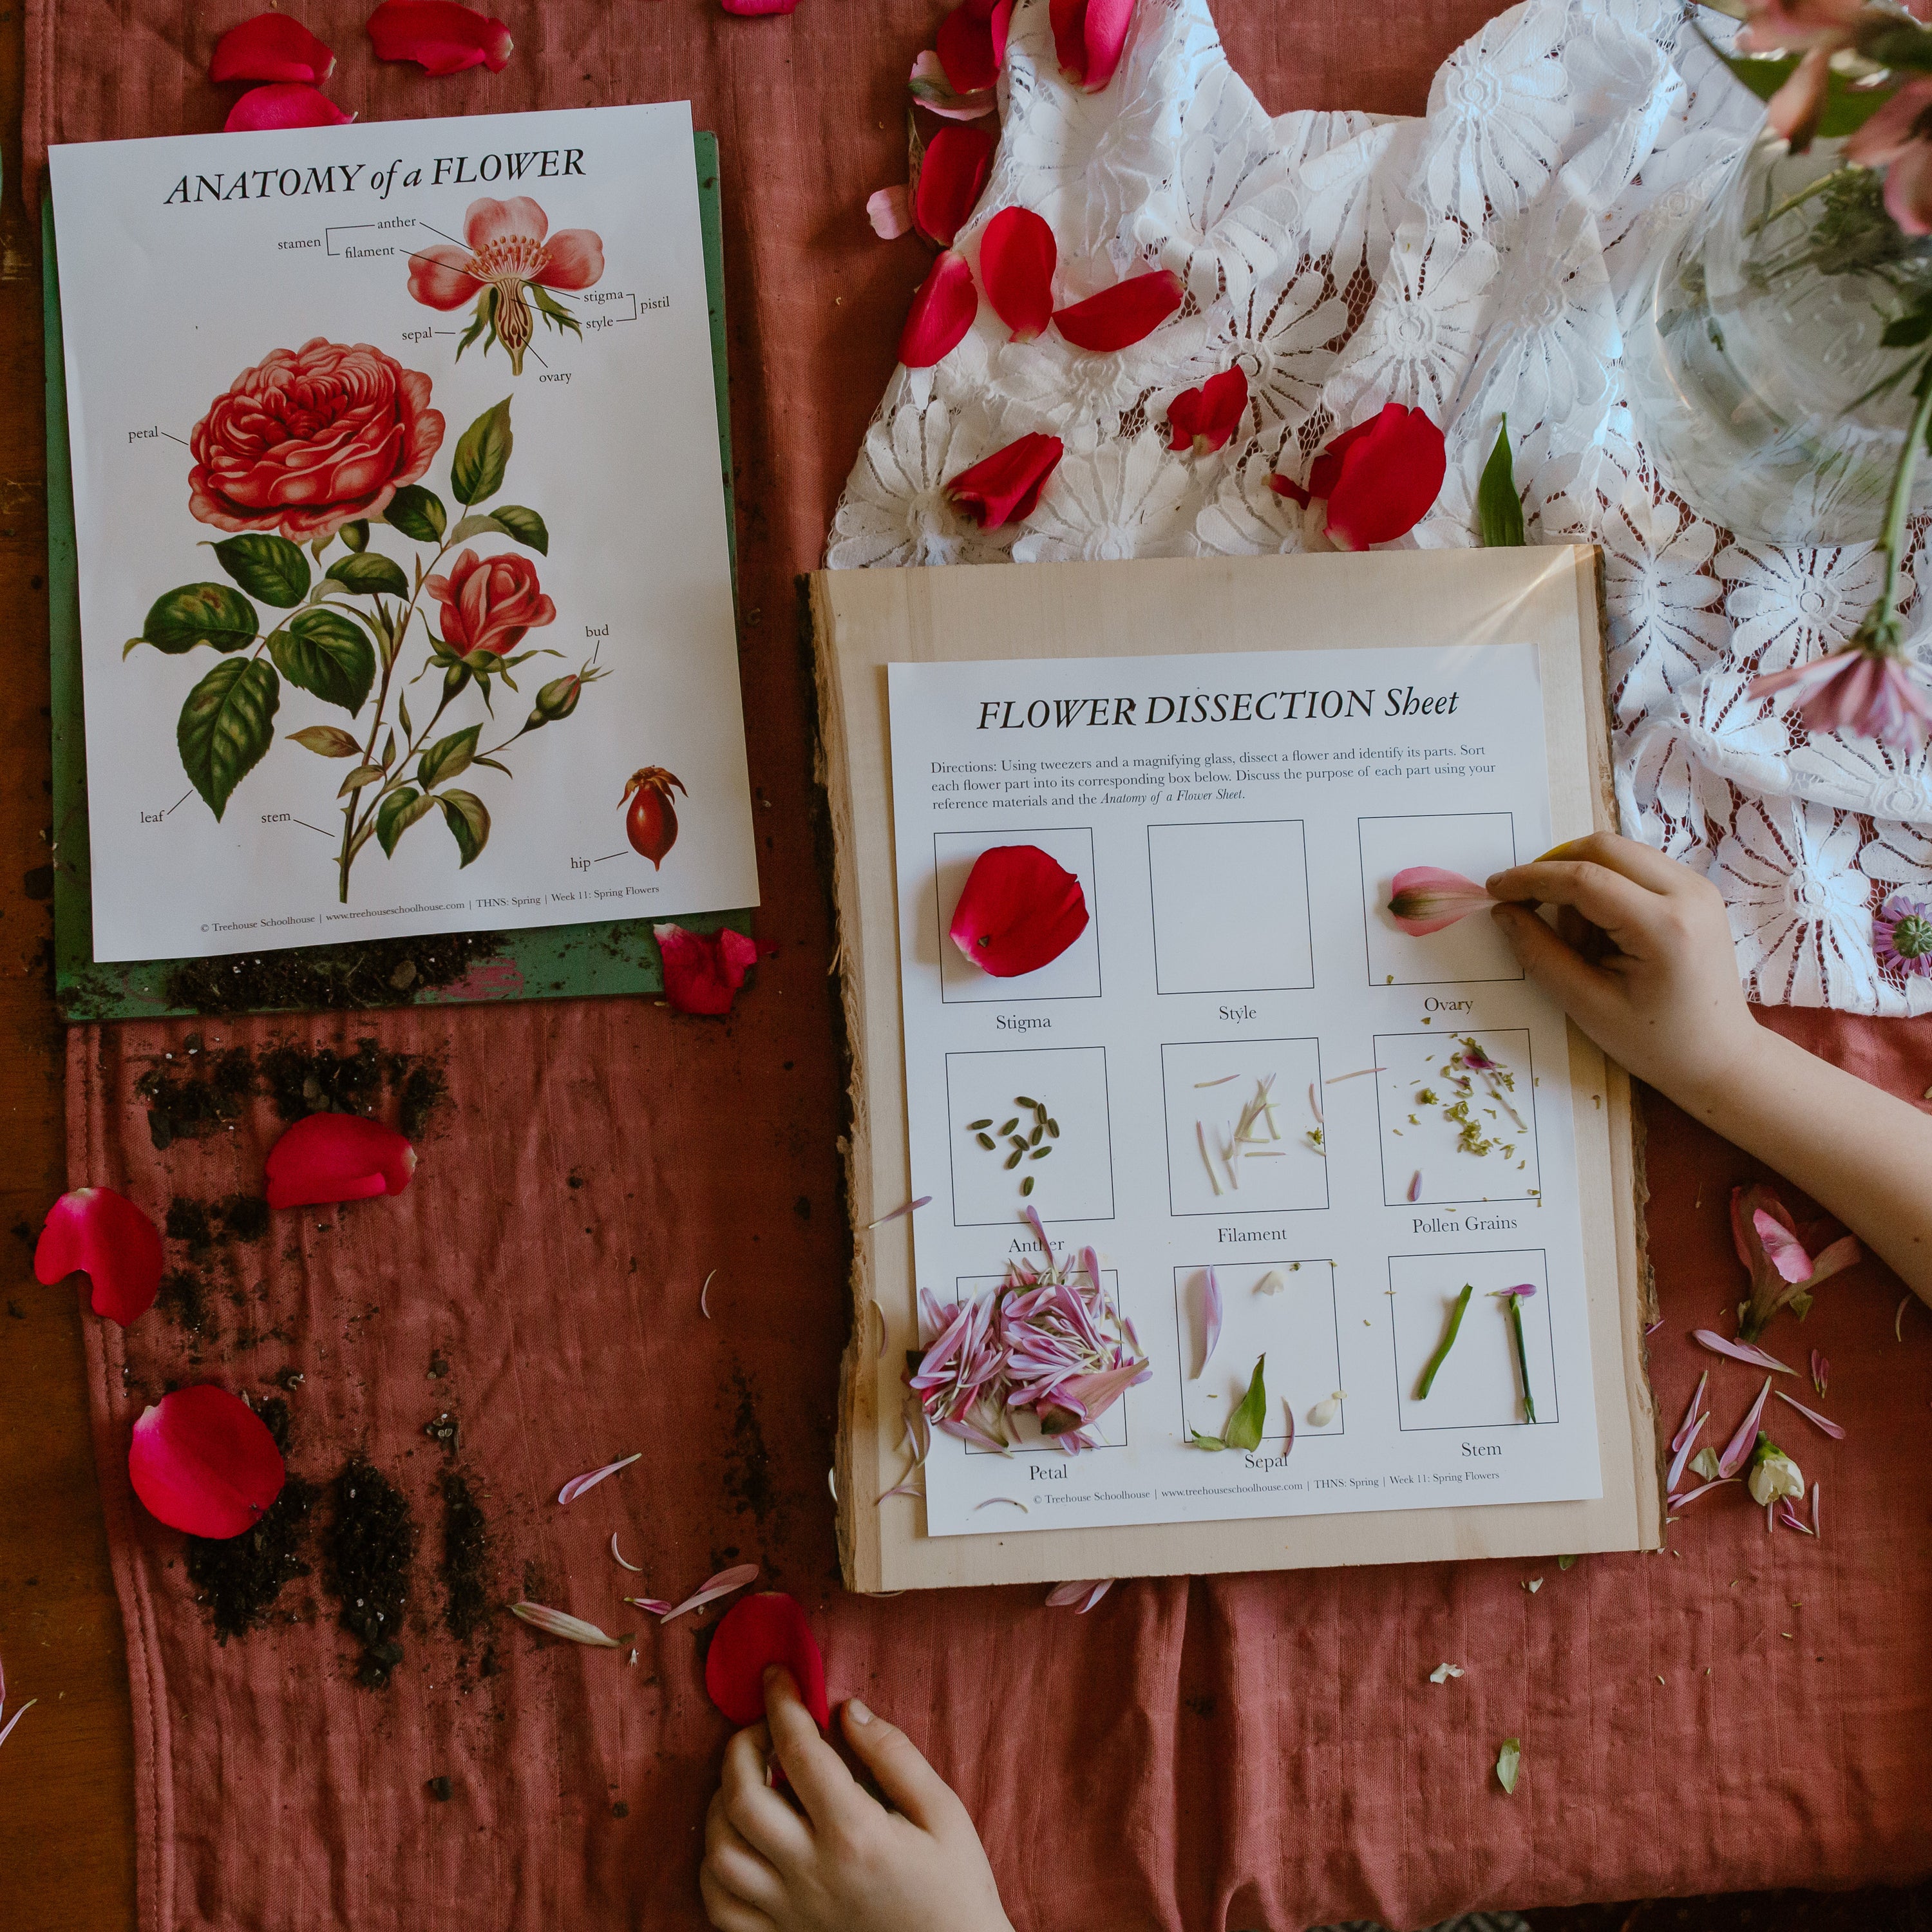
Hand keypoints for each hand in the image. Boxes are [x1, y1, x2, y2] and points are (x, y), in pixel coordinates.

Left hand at [700, 1667, 1014, 1931]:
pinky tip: (740, 1839)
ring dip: (722, 1803)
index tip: (777, 1675)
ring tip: (748, 1781)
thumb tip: (846, 1709)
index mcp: (855, 1834)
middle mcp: (812, 1873)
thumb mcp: (943, 1812)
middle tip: (762, 1728)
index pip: (799, 1751)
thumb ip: (894, 1755)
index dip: (782, 1702)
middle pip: (744, 1797)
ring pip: (721, 1852)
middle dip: (741, 1746)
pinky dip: (714, 1866)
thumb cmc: (954, 1886)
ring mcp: (789, 1913)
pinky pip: (720, 1905)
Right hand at [1484, 833, 1761, 1105]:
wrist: (1719, 1056)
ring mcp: (1698, 887)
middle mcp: (1689, 893)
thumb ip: (1541, 955)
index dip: (1531, 878)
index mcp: (1664, 928)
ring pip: (1619, 852)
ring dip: (1582, 880)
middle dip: (1555, 871)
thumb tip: (1504, 912)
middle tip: (1531, 910)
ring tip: (1580, 938)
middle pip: (1603, 848)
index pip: (1584, 879)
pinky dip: (1607, 885)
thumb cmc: (1654, 1043)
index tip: (1495, 890)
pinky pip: (1637, 866)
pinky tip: (1603, 930)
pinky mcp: (1697, 891)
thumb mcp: (1587, 1006)